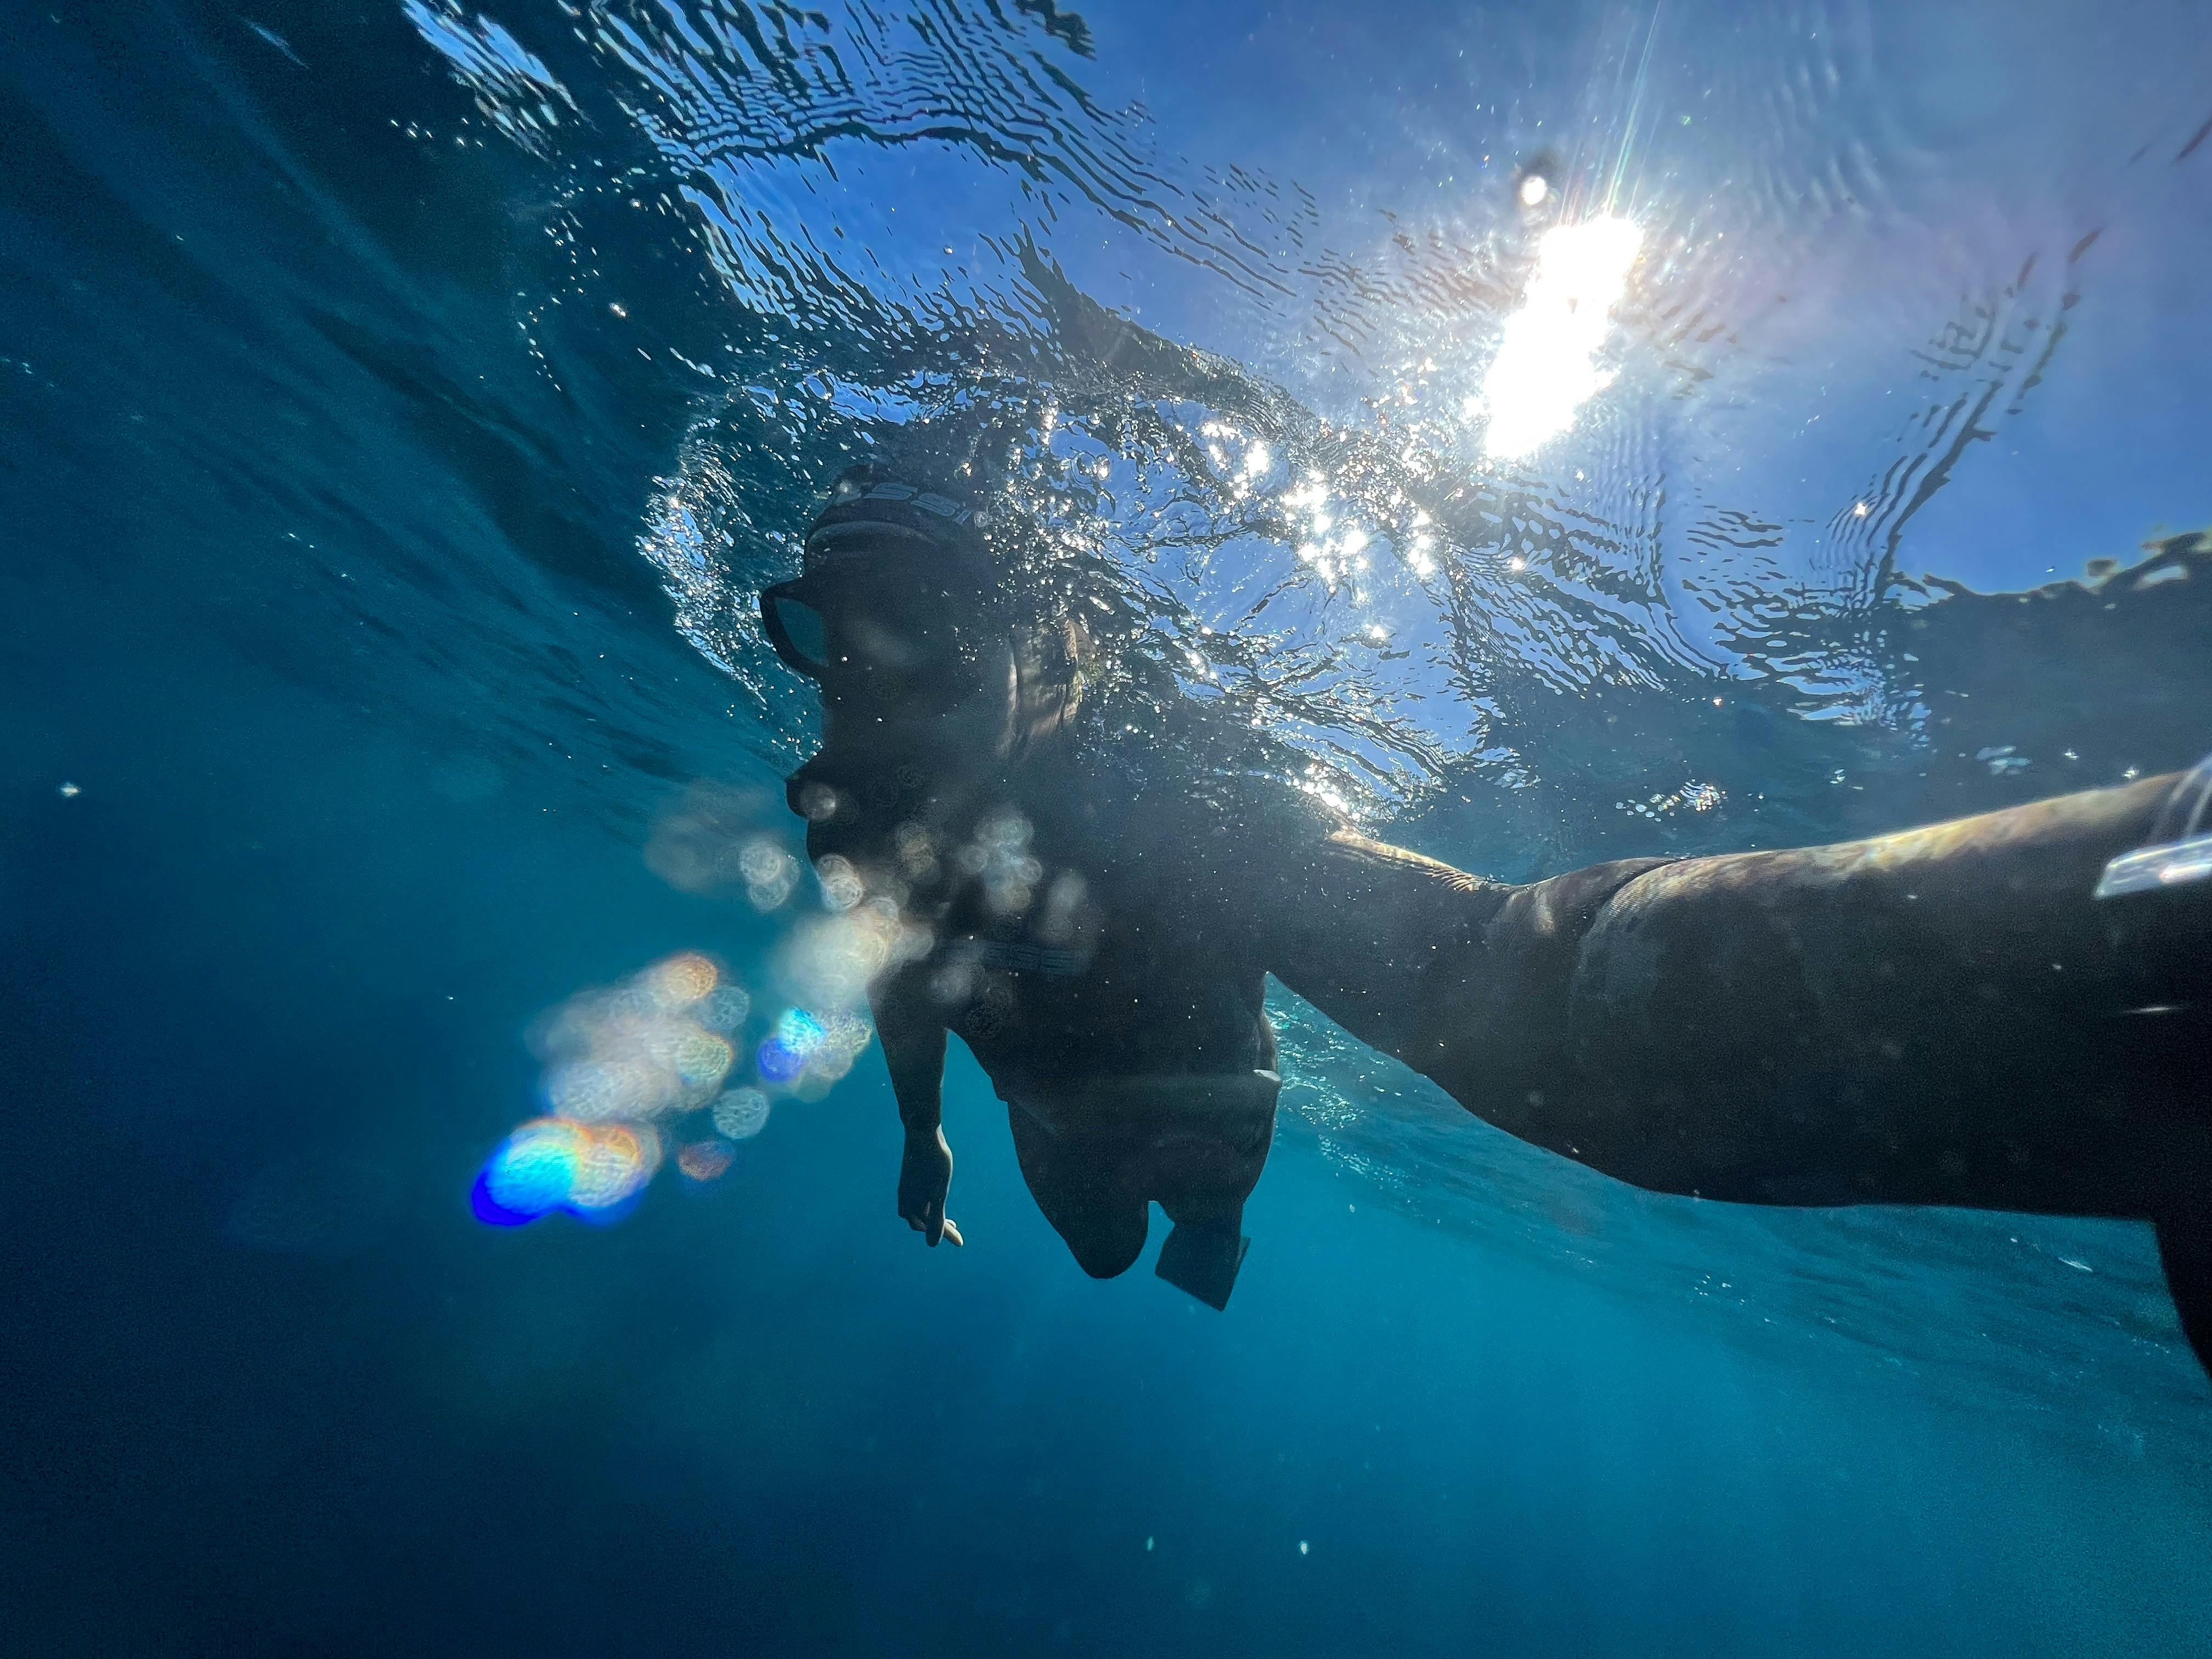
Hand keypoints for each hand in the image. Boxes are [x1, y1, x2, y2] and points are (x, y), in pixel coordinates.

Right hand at [897, 1125, 963, 1247]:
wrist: (922, 1133)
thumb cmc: (934, 1163)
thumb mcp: (939, 1193)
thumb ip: (937, 1219)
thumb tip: (932, 1245)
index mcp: (912, 1206)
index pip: (930, 1228)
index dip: (946, 1235)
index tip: (960, 1242)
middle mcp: (905, 1198)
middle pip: (918, 1222)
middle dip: (934, 1228)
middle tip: (953, 1226)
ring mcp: (905, 1187)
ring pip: (915, 1210)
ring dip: (928, 1216)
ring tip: (942, 1213)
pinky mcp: (908, 1177)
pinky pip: (914, 1197)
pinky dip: (924, 1203)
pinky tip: (933, 1194)